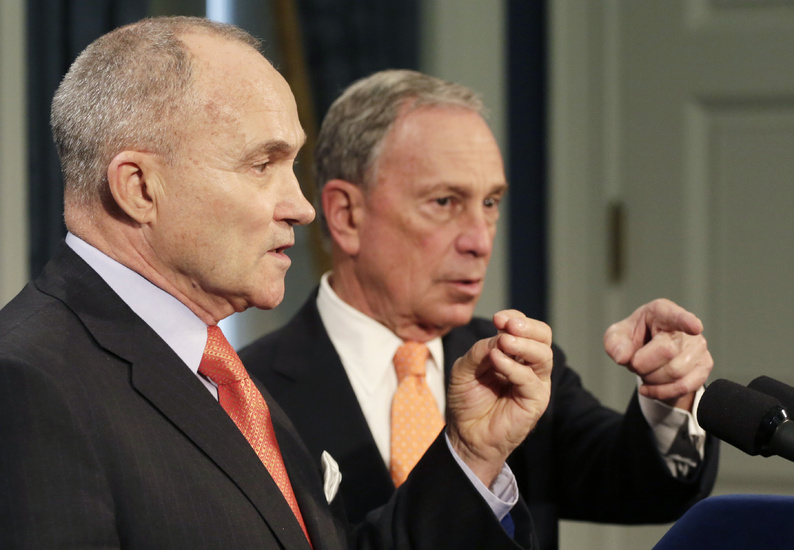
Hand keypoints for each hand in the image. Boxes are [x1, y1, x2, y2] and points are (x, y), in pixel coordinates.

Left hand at [446, 310, 552, 486]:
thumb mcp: (464, 368)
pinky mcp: (535, 401)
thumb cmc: (466, 400)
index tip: (497, 318)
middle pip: (543, 336)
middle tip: (508, 326)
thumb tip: (499, 337)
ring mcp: (535, 382)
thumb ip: (479, 351)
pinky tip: (497, 361)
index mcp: (513, 352)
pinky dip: (514, 367)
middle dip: (527, 327)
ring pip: (543, 355)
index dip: (514, 318)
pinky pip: (530, 379)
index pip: (525, 327)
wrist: (465, 434)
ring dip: (523, 345)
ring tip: (504, 342)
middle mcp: (528, 365)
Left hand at [603, 298, 712, 409]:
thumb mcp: (616, 337)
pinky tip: (648, 389)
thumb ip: (614, 344)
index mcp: (661, 312)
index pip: (675, 316)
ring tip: (646, 370)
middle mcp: (685, 328)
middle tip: (636, 362)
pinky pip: (684, 386)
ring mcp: (698, 347)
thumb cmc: (634, 339)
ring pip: (675, 372)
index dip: (685, 321)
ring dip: (651, 378)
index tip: (695, 326)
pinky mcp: (704, 366)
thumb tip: (623, 357)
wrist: (648, 354)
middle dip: (642, 364)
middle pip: (667, 351)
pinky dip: (661, 392)